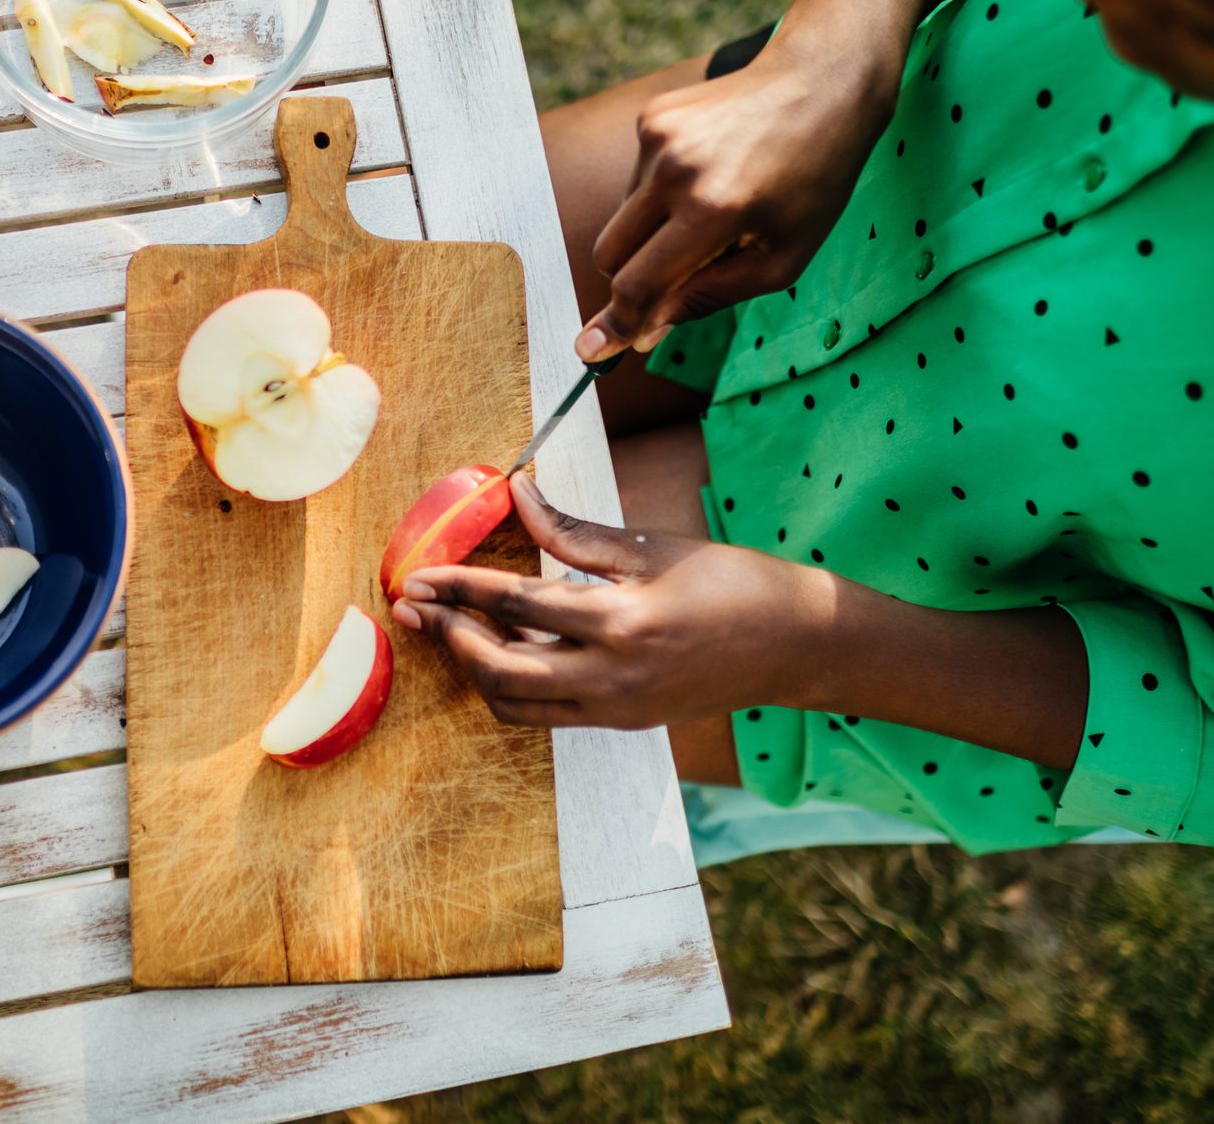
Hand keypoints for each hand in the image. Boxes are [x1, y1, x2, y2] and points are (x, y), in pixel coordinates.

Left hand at [389, 474, 836, 728]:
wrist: (796, 646)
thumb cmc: (733, 584)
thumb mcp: (650, 547)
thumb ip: (573, 530)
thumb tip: (518, 491)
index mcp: (621, 622)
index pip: (515, 602)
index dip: (457, 587)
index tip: (416, 575)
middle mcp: (611, 678)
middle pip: (498, 669)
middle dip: (449, 636)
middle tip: (417, 604)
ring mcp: (615, 709)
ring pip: (515, 704)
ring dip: (475, 666)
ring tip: (458, 623)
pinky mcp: (620, 723)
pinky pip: (545, 713)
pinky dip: (513, 683)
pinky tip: (508, 642)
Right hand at [576, 36, 895, 361]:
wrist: (822, 82)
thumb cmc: (814, 180)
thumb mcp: (784, 258)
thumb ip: (710, 296)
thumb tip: (648, 329)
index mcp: (713, 210)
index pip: (638, 283)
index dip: (617, 324)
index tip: (593, 350)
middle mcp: (675, 170)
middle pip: (610, 254)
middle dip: (629, 280)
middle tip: (665, 287)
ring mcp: (657, 136)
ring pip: (623, 217)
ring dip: (654, 231)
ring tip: (716, 207)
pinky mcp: (652, 116)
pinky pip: (636, 179)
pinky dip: (662, 193)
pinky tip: (709, 173)